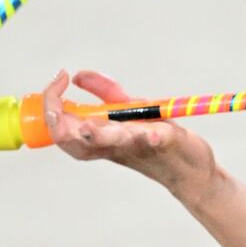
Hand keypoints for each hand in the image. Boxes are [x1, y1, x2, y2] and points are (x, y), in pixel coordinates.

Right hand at [42, 69, 216, 195]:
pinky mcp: (167, 142)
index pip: (62, 127)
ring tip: (89, 127)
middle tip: (57, 108)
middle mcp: (114, 145)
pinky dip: (151, 137)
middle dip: (60, 124)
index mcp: (101, 138)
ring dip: (99, 134)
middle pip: (76, 142)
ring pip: (111, 143)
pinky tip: (151, 133)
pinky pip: (156, 141)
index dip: (51, 104)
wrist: (193, 171)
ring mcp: (139, 145)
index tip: (59, 78)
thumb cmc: (158, 141)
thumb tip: (77, 75)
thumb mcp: (130, 112)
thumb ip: (105, 93)